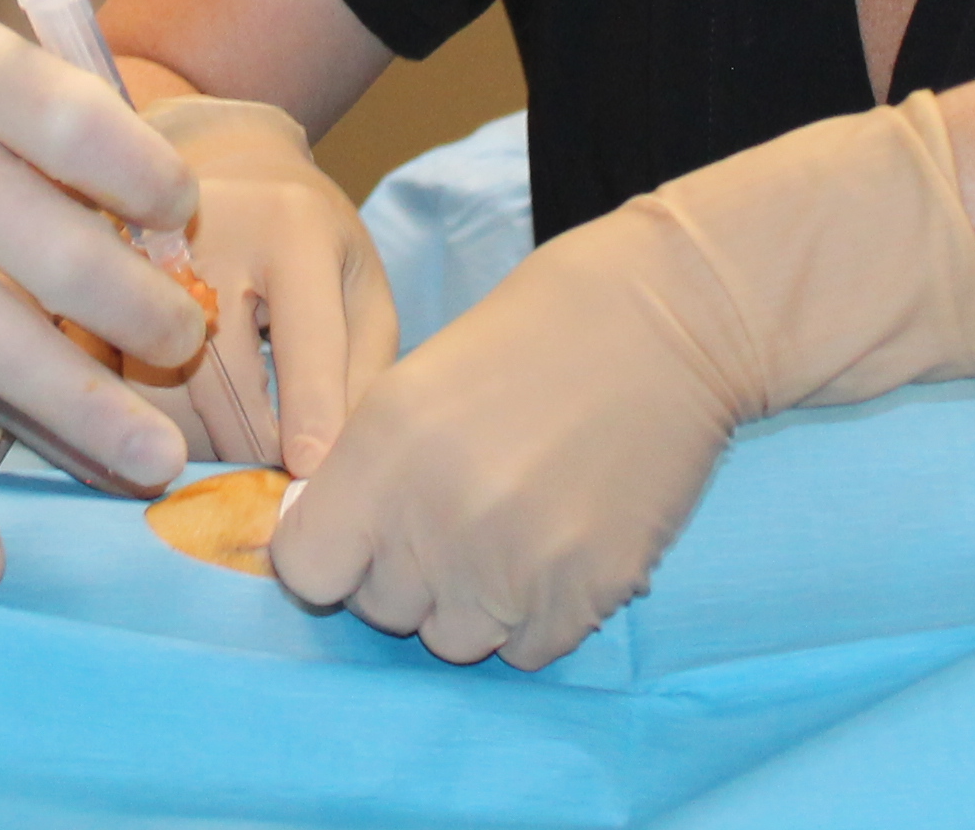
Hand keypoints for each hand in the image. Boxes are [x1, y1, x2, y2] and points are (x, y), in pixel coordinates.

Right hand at [137, 96, 395, 474]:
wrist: (223, 164)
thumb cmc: (308, 243)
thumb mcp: (361, 288)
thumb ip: (363, 373)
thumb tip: (329, 471)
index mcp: (291, 228)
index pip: (305, 336)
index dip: (312, 411)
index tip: (311, 473)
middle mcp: (203, 236)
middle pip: (217, 381)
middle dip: (248, 454)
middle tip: (274, 489)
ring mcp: (131, 263)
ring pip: (152, 397)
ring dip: (194, 451)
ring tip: (227, 458)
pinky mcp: (83, 287)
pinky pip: (104, 392)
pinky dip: (139, 435)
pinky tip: (167, 442)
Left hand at [269, 94, 974, 667]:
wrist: (668, 326)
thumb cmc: (533, 339)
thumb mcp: (413, 380)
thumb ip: (358, 470)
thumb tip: (306, 545)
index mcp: (383, 449)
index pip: (306, 569)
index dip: (327, 552)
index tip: (356, 532)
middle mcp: (437, 518)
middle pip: (379, 609)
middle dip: (402, 571)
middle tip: (452, 511)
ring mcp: (514, 566)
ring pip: (451, 640)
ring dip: (466, 601)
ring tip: (506, 528)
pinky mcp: (586, 594)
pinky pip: (525, 650)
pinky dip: (532, 614)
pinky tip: (554, 546)